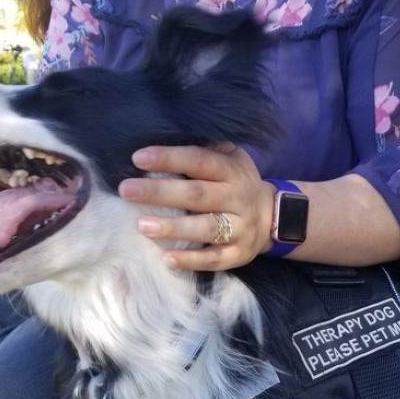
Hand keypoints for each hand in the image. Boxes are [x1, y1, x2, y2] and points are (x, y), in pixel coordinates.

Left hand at [118, 144, 275, 270]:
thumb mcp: (229, 158)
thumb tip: (160, 138)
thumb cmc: (235, 183)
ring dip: (173, 228)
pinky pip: (214, 259)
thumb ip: (203, 151)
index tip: (138, 158)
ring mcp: (240, 228)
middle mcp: (238, 198)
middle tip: (127, 190)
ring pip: (206, 228)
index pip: (199, 160)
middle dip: (160, 192)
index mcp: (232, 171)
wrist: (272, 217)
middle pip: (197, 195)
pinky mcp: (238, 254)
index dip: (169, 159)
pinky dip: (191, 260)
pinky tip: (166, 259)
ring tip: (142, 226)